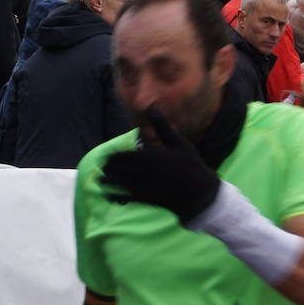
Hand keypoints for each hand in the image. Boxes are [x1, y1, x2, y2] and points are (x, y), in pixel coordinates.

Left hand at [101, 109, 219, 222]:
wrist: (200, 191)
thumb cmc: (191, 164)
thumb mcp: (178, 143)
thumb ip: (161, 126)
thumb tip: (152, 106)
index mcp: (149, 155)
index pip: (121, 155)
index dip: (112, 157)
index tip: (107, 157)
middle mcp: (142, 170)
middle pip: (116, 169)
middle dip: (108, 168)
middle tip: (104, 167)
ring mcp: (143, 186)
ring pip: (116, 183)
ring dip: (107, 181)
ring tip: (102, 180)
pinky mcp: (145, 199)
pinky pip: (123, 197)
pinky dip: (113, 196)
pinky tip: (108, 195)